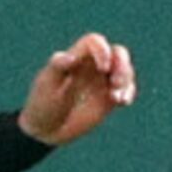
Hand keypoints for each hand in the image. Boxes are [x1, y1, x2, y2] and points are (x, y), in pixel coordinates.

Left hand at [17, 32, 136, 145]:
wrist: (46, 129)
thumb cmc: (42, 103)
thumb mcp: (46, 84)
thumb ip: (58, 67)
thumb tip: (71, 56)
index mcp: (76, 57)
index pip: (94, 42)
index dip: (103, 50)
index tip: (103, 68)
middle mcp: (92, 66)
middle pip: (116, 52)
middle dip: (122, 64)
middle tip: (115, 81)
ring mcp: (102, 82)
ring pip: (124, 70)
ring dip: (126, 80)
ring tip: (117, 97)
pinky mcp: (108, 98)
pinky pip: (126, 89)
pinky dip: (128, 93)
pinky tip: (122, 102)